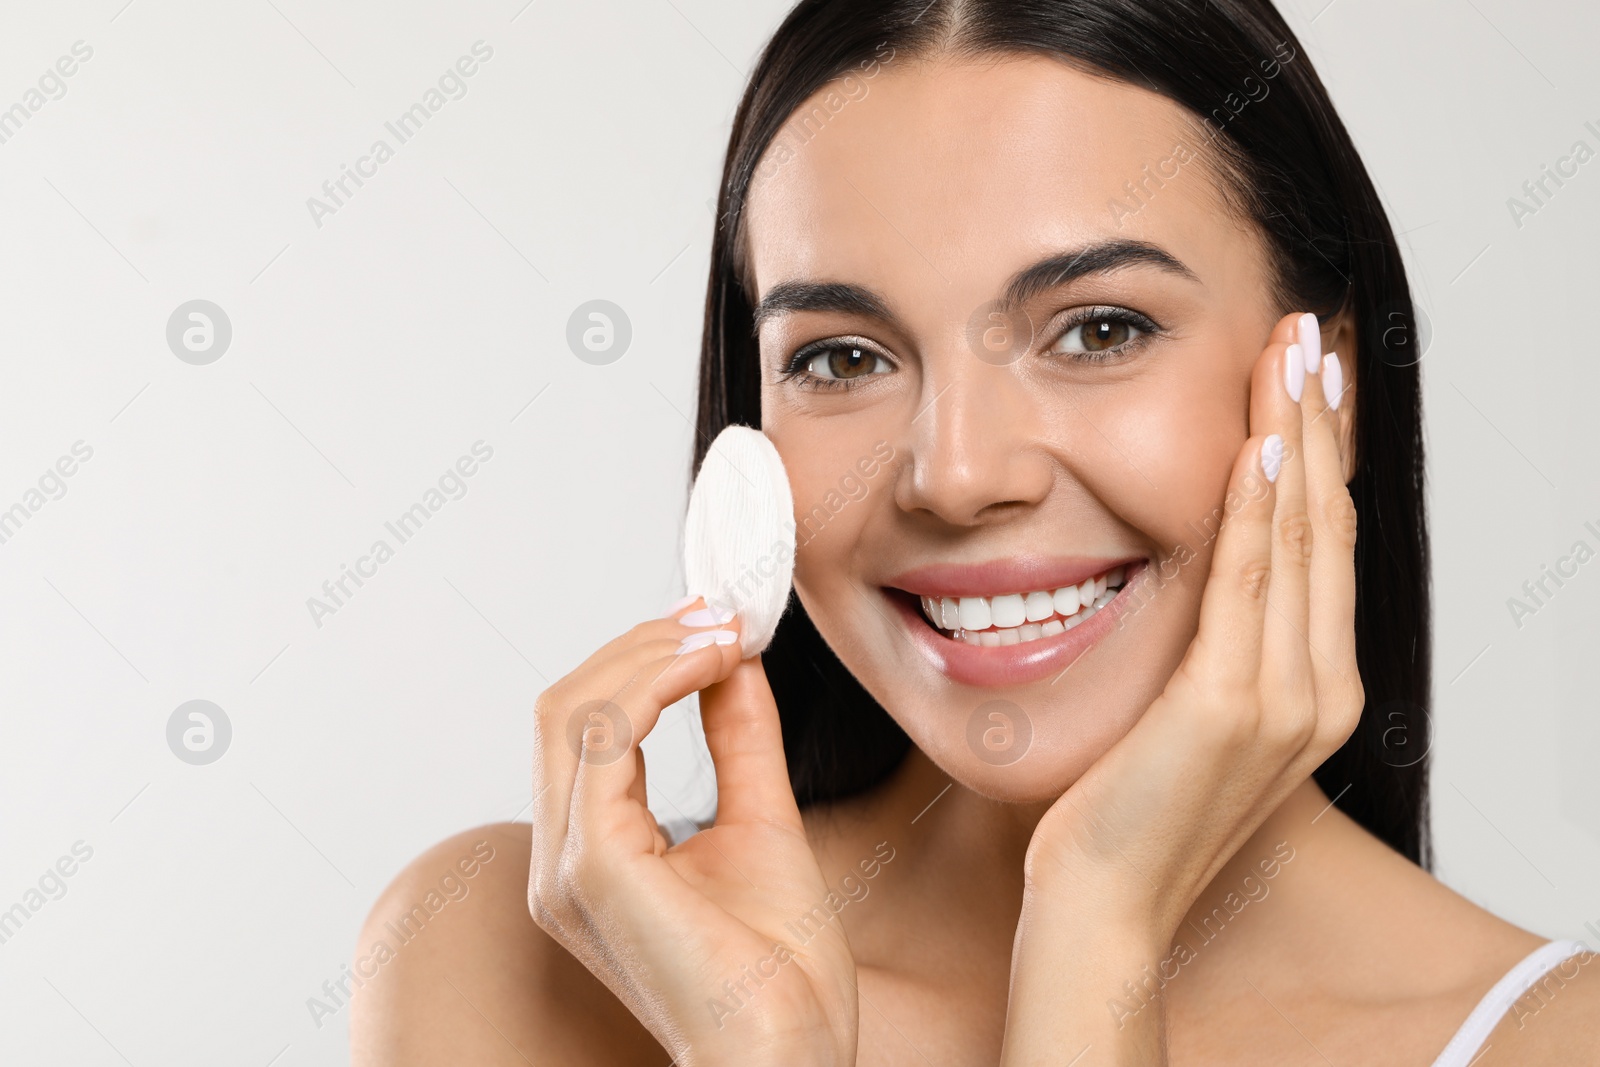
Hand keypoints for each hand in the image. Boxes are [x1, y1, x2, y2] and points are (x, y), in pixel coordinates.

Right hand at [528, 598, 858, 1066]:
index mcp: (588, 853)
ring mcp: (565, 865)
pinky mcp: (592, 867)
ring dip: (652, 653)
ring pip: (574, 709)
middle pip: (565, 704)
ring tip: (725, 633)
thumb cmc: (780, 969)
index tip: (713, 620)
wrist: (792, 1054)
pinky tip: (715, 665)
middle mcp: (558, 859)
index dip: (642, 659)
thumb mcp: (761, 820)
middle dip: (643, 644)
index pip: (584, 725)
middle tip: (720, 612)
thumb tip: (735, 659)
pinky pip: (605, 738)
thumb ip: (739, 740)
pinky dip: (657, 682)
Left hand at [1001, 312, 1362, 1061]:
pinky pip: (1248, 580)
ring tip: (1291, 355)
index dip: (1318, 458)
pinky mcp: (1233, 704)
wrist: (1104, 899)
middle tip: (1308, 335)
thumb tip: (1191, 571)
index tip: (1305, 383)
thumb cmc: (1124, 809)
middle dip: (1317, 423)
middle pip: (1326, 525)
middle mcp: (1320, 690)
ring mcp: (1287, 699)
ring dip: (1294, 437)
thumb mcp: (1183, 713)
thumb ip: (1210, 645)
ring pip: (1299, 537)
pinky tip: (1256, 443)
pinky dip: (1255, 507)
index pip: (1323, 547)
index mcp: (1314, 690)